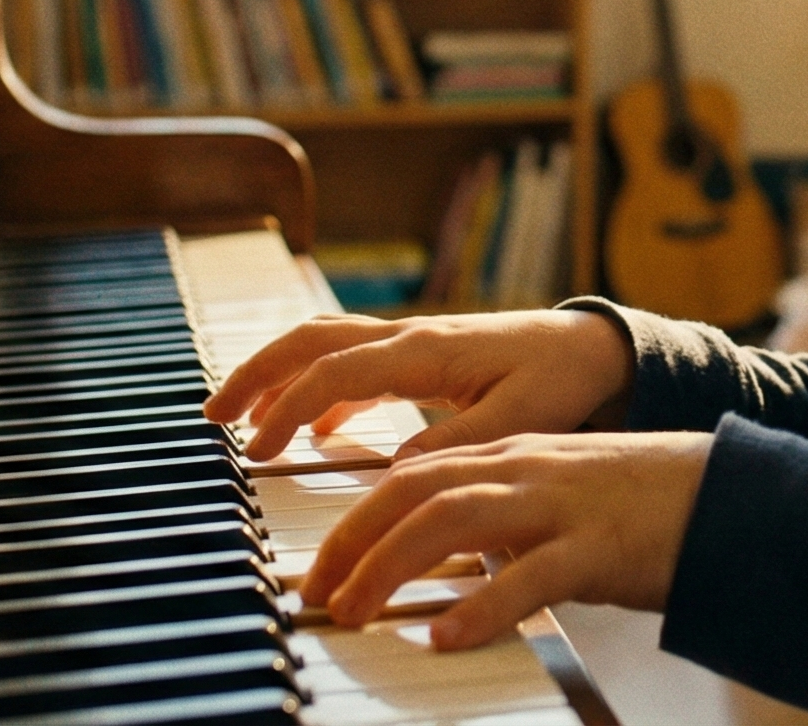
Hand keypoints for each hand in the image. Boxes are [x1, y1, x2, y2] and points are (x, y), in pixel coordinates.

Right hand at [205, 310, 634, 461]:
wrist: (594, 350)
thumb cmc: (560, 381)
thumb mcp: (517, 420)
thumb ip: (456, 442)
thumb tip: (395, 470)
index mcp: (426, 350)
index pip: (335, 371)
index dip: (288, 408)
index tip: (258, 449)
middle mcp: (409, 337)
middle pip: (310, 341)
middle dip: (256, 373)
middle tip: (213, 416)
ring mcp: (410, 343)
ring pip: (324, 345)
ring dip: (277, 375)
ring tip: (239, 418)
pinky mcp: (419, 358)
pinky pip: (352, 364)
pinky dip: (319, 392)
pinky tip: (309, 432)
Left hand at [304, 431, 712, 648]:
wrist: (732, 493)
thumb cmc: (640, 506)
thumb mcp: (557, 500)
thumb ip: (501, 519)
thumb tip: (444, 564)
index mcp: (513, 457)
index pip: (412, 474)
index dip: (354, 518)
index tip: (319, 568)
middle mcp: (527, 471)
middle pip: (416, 489)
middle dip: (354, 539)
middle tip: (319, 593)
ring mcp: (563, 505)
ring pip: (455, 518)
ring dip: (392, 566)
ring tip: (356, 612)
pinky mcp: (600, 547)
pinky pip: (531, 576)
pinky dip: (482, 606)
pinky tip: (447, 637)